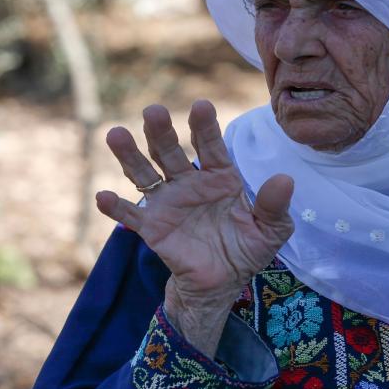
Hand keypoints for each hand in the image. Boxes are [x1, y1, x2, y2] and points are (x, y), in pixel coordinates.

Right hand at [95, 100, 294, 354]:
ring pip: (145, 173)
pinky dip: (115, 206)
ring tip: (116, 134)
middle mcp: (189, 182)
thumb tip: (285, 179)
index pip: (211, 146)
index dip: (205, 127)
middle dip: (162, 131)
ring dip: (130, 155)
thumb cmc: (247, 248)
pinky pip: (130, 215)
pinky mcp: (152, 227)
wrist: (223, 282)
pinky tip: (103, 196)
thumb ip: (274, 206)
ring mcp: (167, 202)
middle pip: (171, 151)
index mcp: (220, 176)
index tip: (201, 106)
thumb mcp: (270, 230)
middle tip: (153, 110)